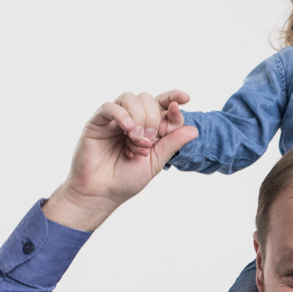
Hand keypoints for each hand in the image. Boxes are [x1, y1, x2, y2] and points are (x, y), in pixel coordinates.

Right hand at [43, 91, 196, 231]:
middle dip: (153, 118)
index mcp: (147, 127)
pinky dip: (122, 115)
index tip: (185, 99)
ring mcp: (114, 119)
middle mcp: (131, 119)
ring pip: (130, 98)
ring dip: (139, 118)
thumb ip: (172, 144)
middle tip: (149, 141)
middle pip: (147, 99)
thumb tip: (194, 130)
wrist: (102, 193)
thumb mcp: (156, 161)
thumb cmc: (126, 179)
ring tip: (136, 141)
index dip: (173, 98)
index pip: (162, 104)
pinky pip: (110, 107)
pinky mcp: (98, 122)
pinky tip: (128, 129)